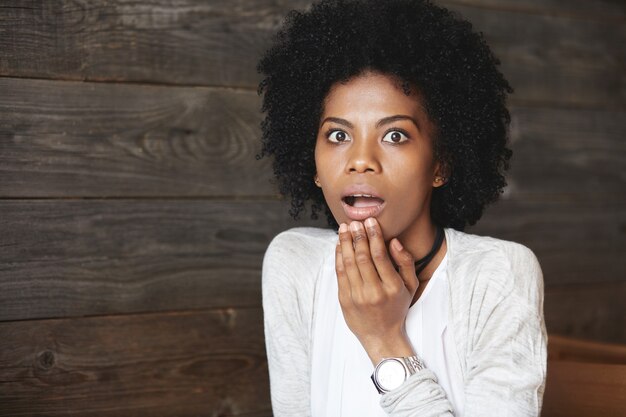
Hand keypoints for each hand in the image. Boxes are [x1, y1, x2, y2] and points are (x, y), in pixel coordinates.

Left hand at [335, 217, 418, 364]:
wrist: (381, 336)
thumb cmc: (397, 308)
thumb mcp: (411, 286)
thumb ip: (406, 262)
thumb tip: (394, 241)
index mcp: (392, 287)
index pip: (380, 256)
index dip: (374, 236)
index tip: (370, 221)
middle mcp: (374, 292)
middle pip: (362, 257)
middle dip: (358, 236)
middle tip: (355, 222)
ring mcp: (357, 297)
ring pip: (348, 263)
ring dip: (345, 243)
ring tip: (345, 228)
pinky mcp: (344, 300)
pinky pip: (340, 273)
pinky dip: (338, 256)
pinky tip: (339, 244)